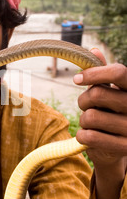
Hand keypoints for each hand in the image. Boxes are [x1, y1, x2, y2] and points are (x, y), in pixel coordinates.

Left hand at [74, 49, 126, 176]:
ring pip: (90, 116)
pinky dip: (82, 136)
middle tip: (85, 106)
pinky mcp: (124, 147)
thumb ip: (102, 72)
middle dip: (83, 100)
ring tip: (91, 124)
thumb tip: (94, 51)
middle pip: (97, 94)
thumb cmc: (111, 112)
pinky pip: (90, 136)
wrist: (118, 147)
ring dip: (83, 120)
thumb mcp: (109, 91)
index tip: (77, 79)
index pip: (118, 72)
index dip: (94, 73)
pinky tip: (88, 136)